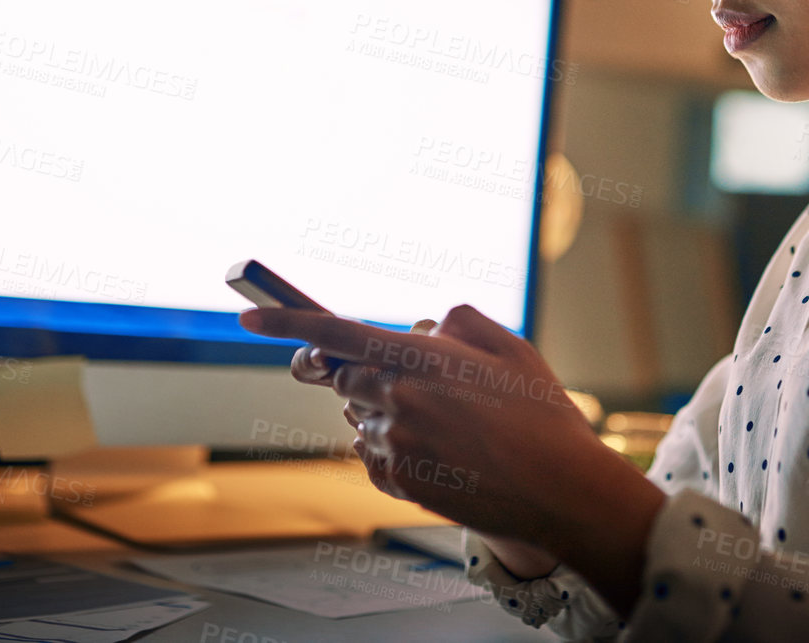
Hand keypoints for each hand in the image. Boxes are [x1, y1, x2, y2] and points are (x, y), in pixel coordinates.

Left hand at [290, 320, 561, 579]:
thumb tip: (421, 326)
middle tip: (409, 382)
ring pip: (359, 418)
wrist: (559, 489)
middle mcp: (396, 400)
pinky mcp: (397, 483)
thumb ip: (456, 321)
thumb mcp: (508, 345)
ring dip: (384, 413)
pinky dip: (393, 449)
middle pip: (343, 378)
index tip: (248, 320)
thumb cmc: (539, 413)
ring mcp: (394, 446)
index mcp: (418, 357)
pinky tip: (439, 453)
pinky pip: (372, 454)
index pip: (333, 332)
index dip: (284, 322)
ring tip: (445, 426)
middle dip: (361, 373)